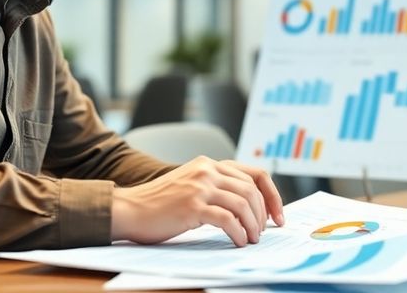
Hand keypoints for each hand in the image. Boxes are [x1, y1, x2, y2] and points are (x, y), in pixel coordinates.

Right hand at [111, 156, 284, 246]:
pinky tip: (237, 242)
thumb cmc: (158, 204)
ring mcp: (200, 187)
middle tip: (261, 233)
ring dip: (252, 226)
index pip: (255, 174)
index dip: (272, 196)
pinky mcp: (192, 206)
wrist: (128, 209)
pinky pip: (227, 219)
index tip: (277, 216)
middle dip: (263, 215)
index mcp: (209, 164)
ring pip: (243, 204)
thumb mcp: (191, 184)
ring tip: (250, 240)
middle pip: (252, 190)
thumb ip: (215, 186)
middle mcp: (207, 170)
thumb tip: (248, 207)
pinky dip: (238, 232)